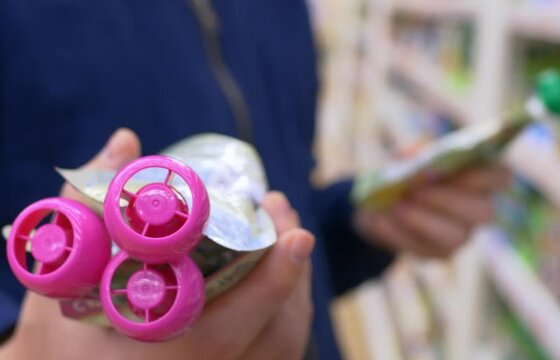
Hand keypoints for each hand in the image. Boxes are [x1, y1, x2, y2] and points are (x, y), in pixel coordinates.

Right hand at [0, 129, 314, 359]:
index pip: (224, 331)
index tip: (298, 235)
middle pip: (272, 337)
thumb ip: (87, 207)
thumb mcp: (61, 274)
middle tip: (281, 213)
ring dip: (294, 286)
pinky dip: (285, 310)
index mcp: (156, 359)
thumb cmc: (57, 341)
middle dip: (290, 271)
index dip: (270, 284)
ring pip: (281, 346)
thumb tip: (126, 143)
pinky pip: (275, 353)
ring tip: (285, 233)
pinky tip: (276, 272)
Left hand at [355, 165, 508, 257]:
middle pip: (482, 211)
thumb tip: (412, 156)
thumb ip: (415, 152)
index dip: (484, 174)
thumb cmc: (405, 172)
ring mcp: (462, 234)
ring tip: (398, 206)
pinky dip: (401, 233)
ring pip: (455, 236)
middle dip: (448, 199)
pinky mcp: (440, 253)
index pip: (500, 176)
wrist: (381, 204)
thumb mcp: (407, 156)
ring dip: (423, 220)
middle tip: (417, 190)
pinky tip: (383, 220)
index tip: (455, 167)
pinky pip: (425, 249)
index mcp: (480, 178)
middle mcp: (478, 209)